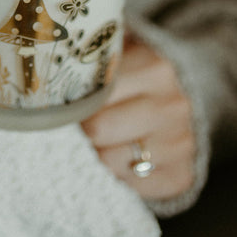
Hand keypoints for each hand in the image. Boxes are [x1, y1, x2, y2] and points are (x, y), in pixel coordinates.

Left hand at [81, 38, 194, 200]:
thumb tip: (46, 51)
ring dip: (100, 153)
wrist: (190, 98)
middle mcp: (173, 106)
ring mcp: (180, 143)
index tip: (71, 100)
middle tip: (85, 121)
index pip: (95, 93)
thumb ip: (93, 51)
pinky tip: (124, 157)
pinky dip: (121, 175)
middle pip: (98, 130)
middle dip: (85, 127)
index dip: (76, 99)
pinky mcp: (181, 175)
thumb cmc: (139, 74)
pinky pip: (131, 187)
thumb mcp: (123, 50)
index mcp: (155, 68)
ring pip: (109, 161)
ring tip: (105, 139)